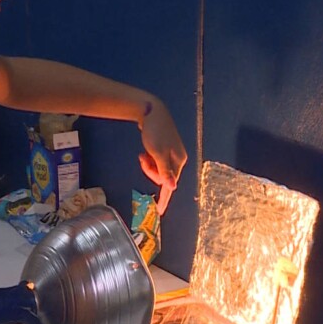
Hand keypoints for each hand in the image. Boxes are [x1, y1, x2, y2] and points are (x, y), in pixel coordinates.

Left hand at [138, 99, 186, 214]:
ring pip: (157, 169)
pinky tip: (144, 152)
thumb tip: (173, 188)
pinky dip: (149, 160)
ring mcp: (171, 153)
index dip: (165, 199)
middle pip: (162, 177)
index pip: (171, 185)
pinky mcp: (163, 149)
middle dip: (151, 172)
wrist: (151, 112)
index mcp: (179, 161)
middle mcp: (178, 159)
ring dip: (148, 165)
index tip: (160, 211)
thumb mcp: (158, 154)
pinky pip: (155, 162)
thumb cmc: (156, 132)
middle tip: (143, 160)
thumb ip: (165, 172)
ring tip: (143, 155)